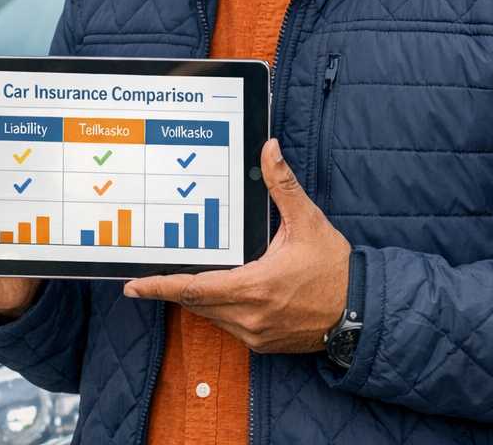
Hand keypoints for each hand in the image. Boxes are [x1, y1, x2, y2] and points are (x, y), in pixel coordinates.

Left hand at [123, 139, 350, 352]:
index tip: (134, 286)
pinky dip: (217, 308)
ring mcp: (255, 334)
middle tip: (146, 279)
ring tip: (181, 279)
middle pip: (196, 303)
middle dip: (172, 289)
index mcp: (254, 286)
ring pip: (210, 315)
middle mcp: (248, 316)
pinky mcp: (263, 343)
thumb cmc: (333, 267)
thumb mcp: (307, 221)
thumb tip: (269, 149)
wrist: (359, 312)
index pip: (193, 289)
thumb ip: (283, 185)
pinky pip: (227, 325)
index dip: (160, 286)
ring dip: (195, 298)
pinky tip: (219, 291)